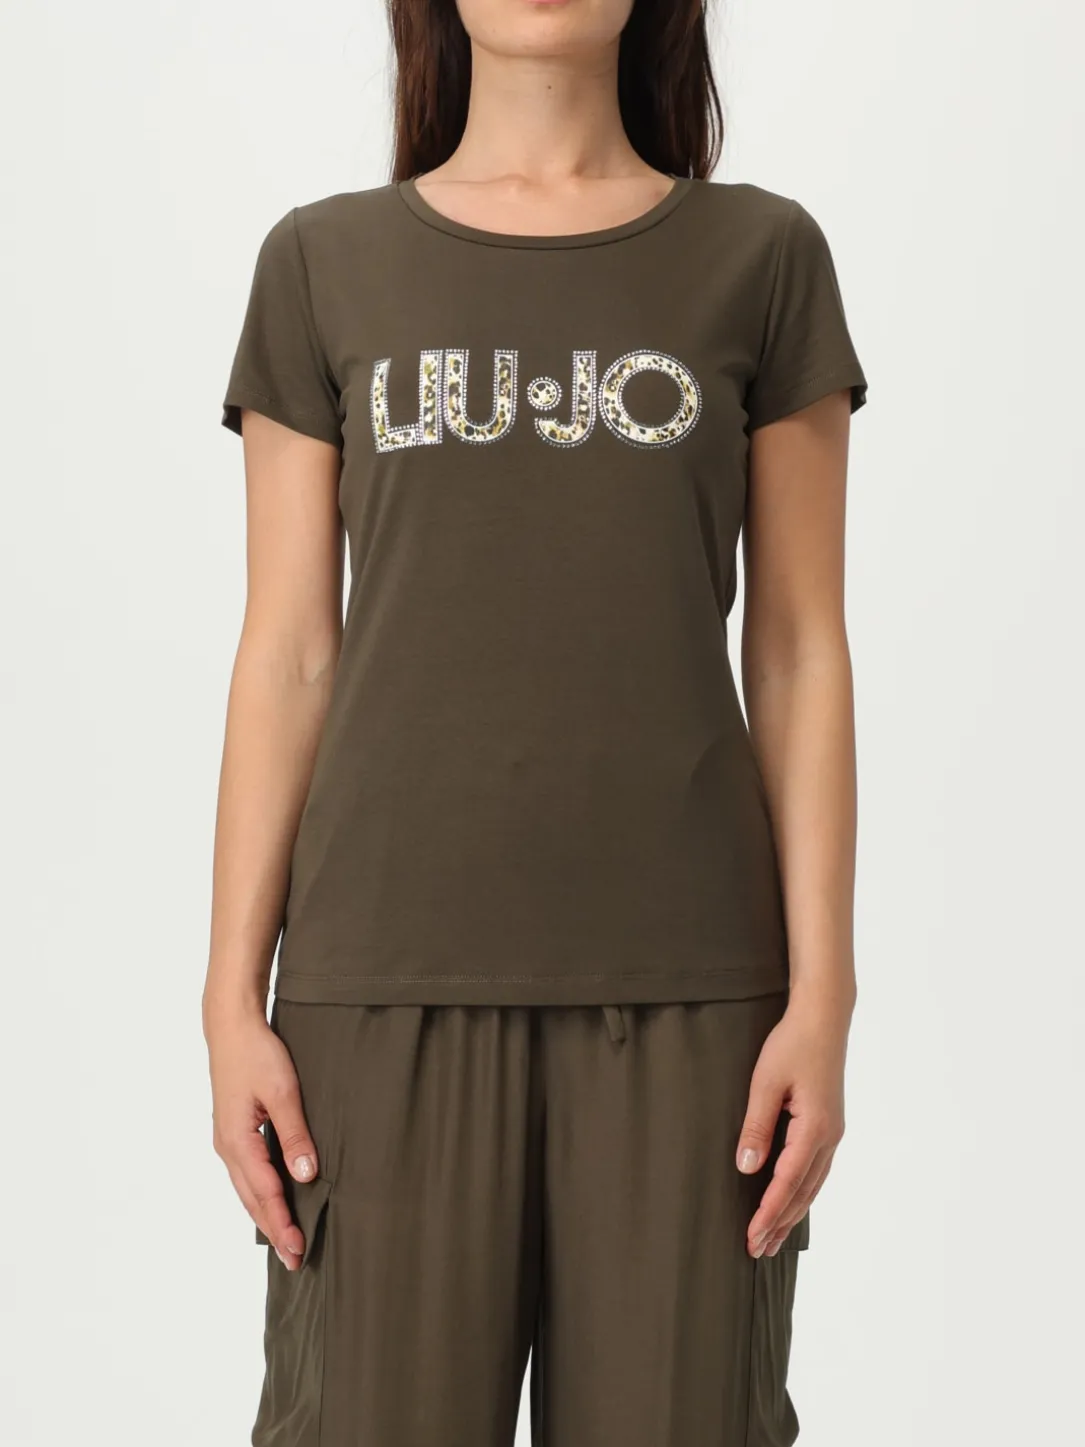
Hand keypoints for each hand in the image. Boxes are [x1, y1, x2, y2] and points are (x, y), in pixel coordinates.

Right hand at [204, 1001, 318, 1270]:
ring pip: (246, 1189)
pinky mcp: (232, 1131)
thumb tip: (305, 1175)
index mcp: (237, 1141)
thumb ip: (294, 1134)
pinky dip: (259, 1194)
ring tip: (284, 1240)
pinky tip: (271, 1200)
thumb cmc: (257, 1054)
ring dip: (265, 1215)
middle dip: (273, 1230)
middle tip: (295, 1260)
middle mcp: (227, 1147)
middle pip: (251, 1199)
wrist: (231, 1027)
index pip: (265, 1193)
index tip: (298, 1250)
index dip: (282, 1223)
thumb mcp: (283, 1091)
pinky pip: (245, 1173)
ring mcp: (227, 1140)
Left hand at [735, 994, 850, 1257]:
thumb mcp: (766, 1082)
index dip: (768, 1213)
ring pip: (812, 1185)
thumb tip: (747, 1168)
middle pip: (803, 1192)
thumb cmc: (792, 1044)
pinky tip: (791, 1201)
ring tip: (773, 1237)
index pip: (787, 1183)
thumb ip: (757, 1126)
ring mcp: (833, 1132)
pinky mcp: (830, 1124)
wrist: (824, 1018)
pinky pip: (816, 1169)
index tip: (752, 1238)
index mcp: (815, 1128)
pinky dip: (802, 1192)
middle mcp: (829, 1137)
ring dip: (792, 1212)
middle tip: (758, 1251)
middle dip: (780, 1223)